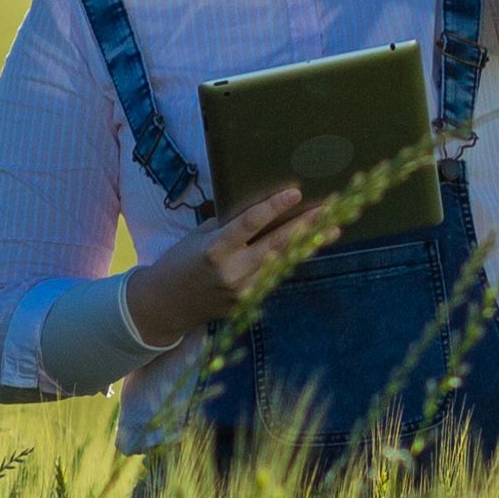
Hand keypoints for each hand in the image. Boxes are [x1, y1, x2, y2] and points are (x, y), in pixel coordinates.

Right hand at [115, 185, 313, 349]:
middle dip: (304, 225)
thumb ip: (229, 225)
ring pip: (281, 262)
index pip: (250, 224)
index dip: (274, 207)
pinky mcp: (247, 302)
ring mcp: (242, 291)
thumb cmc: (180, 261)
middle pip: (275, 244)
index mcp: (215, 250)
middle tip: (329, 209)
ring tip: (332, 229)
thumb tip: (262, 209)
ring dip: (307, 245)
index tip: (295, 192)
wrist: (166, 304)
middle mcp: (231, 272)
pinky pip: (273, 276)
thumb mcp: (199, 236)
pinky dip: (290, 260)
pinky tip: (309, 248)